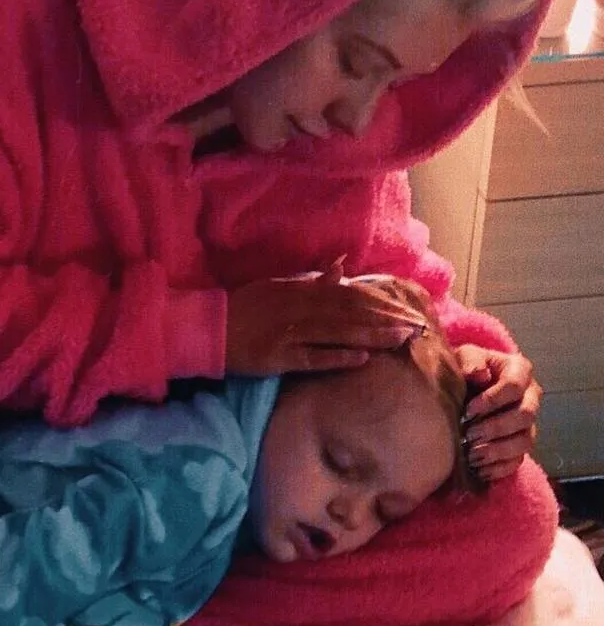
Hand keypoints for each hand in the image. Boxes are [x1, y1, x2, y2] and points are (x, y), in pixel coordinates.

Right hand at [225, 265, 426, 375]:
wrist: (207, 328)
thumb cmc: (244, 308)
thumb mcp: (277, 287)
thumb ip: (311, 280)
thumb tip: (341, 266)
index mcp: (299, 289)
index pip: (347, 294)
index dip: (378, 301)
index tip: (405, 308)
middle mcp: (298, 307)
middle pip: (349, 312)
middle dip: (385, 318)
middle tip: (416, 327)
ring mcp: (289, 332)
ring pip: (337, 332)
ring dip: (371, 335)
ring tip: (401, 340)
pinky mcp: (278, 356)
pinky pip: (312, 357)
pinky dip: (337, 357)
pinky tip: (362, 359)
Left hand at [456, 345, 540, 481]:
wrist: (465, 386)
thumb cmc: (466, 368)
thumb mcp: (464, 356)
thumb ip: (470, 360)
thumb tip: (478, 373)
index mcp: (520, 371)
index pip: (515, 387)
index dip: (493, 400)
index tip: (468, 410)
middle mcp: (531, 398)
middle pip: (525, 416)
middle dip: (495, 427)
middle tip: (469, 434)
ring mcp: (528, 424)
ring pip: (524, 442)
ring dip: (497, 451)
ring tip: (472, 455)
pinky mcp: (520, 445)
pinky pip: (518, 461)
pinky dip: (499, 468)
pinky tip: (479, 470)